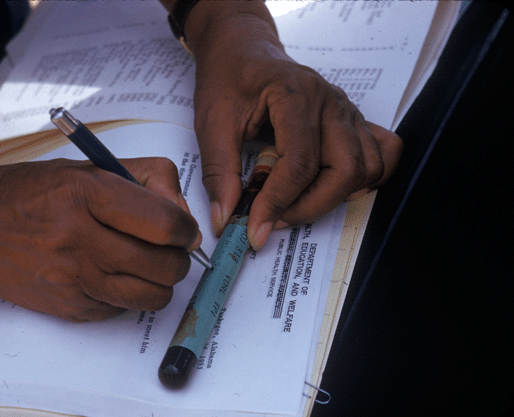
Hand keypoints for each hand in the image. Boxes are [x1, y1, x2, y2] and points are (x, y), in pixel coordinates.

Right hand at [0, 157, 199, 321]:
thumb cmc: (33, 193)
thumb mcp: (90, 166)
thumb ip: (146, 180)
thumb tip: (184, 219)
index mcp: (87, 193)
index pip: (164, 223)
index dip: (186, 229)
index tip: (184, 230)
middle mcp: (80, 238)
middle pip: (165, 265)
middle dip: (179, 257)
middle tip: (169, 248)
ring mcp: (74, 279)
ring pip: (152, 296)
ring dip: (162, 282)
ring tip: (149, 266)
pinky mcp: (70, 308)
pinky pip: (124, 310)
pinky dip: (130, 295)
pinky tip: (113, 276)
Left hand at [184, 1, 402, 249]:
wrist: (242, 51)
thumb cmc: (228, 79)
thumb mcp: (212, 124)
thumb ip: (219, 174)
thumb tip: (225, 219)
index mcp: (295, 95)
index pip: (301, 162)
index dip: (278, 202)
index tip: (255, 228)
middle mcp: (330, 102)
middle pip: (346, 170)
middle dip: (309, 206)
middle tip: (274, 218)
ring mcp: (346, 111)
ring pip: (368, 168)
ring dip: (334, 197)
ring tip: (295, 202)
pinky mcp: (351, 121)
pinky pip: (383, 153)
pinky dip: (366, 179)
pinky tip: (332, 185)